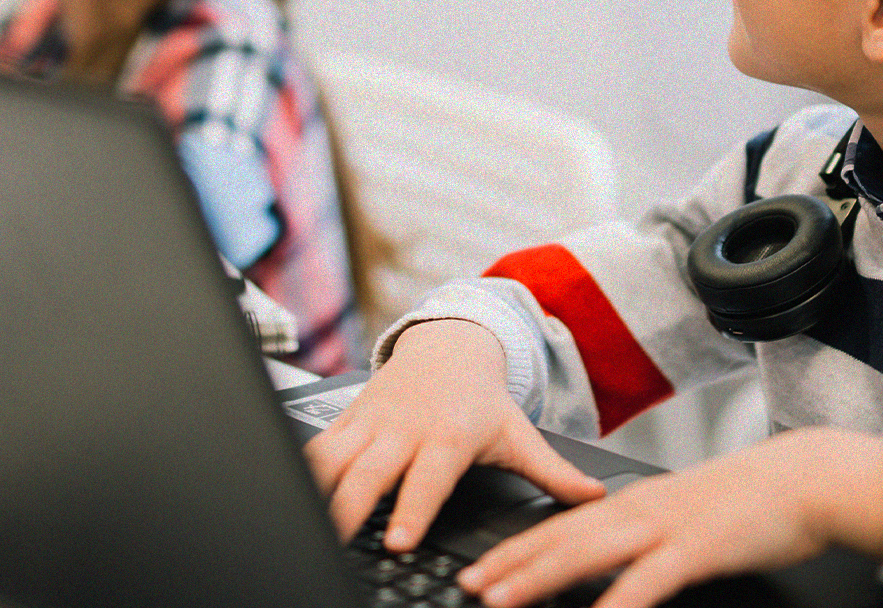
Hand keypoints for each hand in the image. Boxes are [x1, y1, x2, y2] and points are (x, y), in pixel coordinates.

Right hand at [304, 319, 602, 551]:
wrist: (448, 342)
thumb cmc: (480, 399)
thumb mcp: (519, 434)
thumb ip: (554, 473)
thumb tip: (595, 499)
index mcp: (447, 437)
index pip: (428, 478)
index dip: (412, 509)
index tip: (399, 540)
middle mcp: (405, 429)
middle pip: (371, 472)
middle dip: (351, 508)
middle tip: (335, 540)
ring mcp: (372, 423)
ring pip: (335, 458)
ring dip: (317, 490)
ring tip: (304, 525)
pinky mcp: (347, 419)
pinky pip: (317, 445)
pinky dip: (300, 468)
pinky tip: (287, 494)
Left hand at [457, 427, 882, 607]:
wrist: (807, 479)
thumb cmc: (751, 503)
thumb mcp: (685, 517)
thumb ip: (646, 538)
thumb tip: (613, 570)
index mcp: (635, 504)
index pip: (561, 528)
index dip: (516, 551)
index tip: (480, 570)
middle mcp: (639, 511)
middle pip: (561, 540)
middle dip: (510, 566)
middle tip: (469, 586)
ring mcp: (666, 528)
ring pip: (588, 555)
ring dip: (540, 579)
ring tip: (503, 601)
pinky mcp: (698, 548)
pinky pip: (649, 580)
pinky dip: (617, 602)